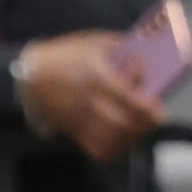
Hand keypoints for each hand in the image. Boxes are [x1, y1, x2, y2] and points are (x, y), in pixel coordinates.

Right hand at [17, 31, 166, 162]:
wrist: (33, 75)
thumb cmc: (67, 55)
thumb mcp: (96, 42)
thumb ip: (123, 49)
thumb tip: (147, 60)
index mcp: (97, 76)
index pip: (128, 100)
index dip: (147, 110)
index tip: (159, 111)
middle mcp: (89, 101)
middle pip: (123, 124)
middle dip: (143, 125)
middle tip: (154, 120)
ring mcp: (81, 119)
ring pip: (112, 140)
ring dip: (131, 138)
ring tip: (140, 129)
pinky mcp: (74, 131)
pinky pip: (97, 149)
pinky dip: (114, 149)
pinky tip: (122, 140)